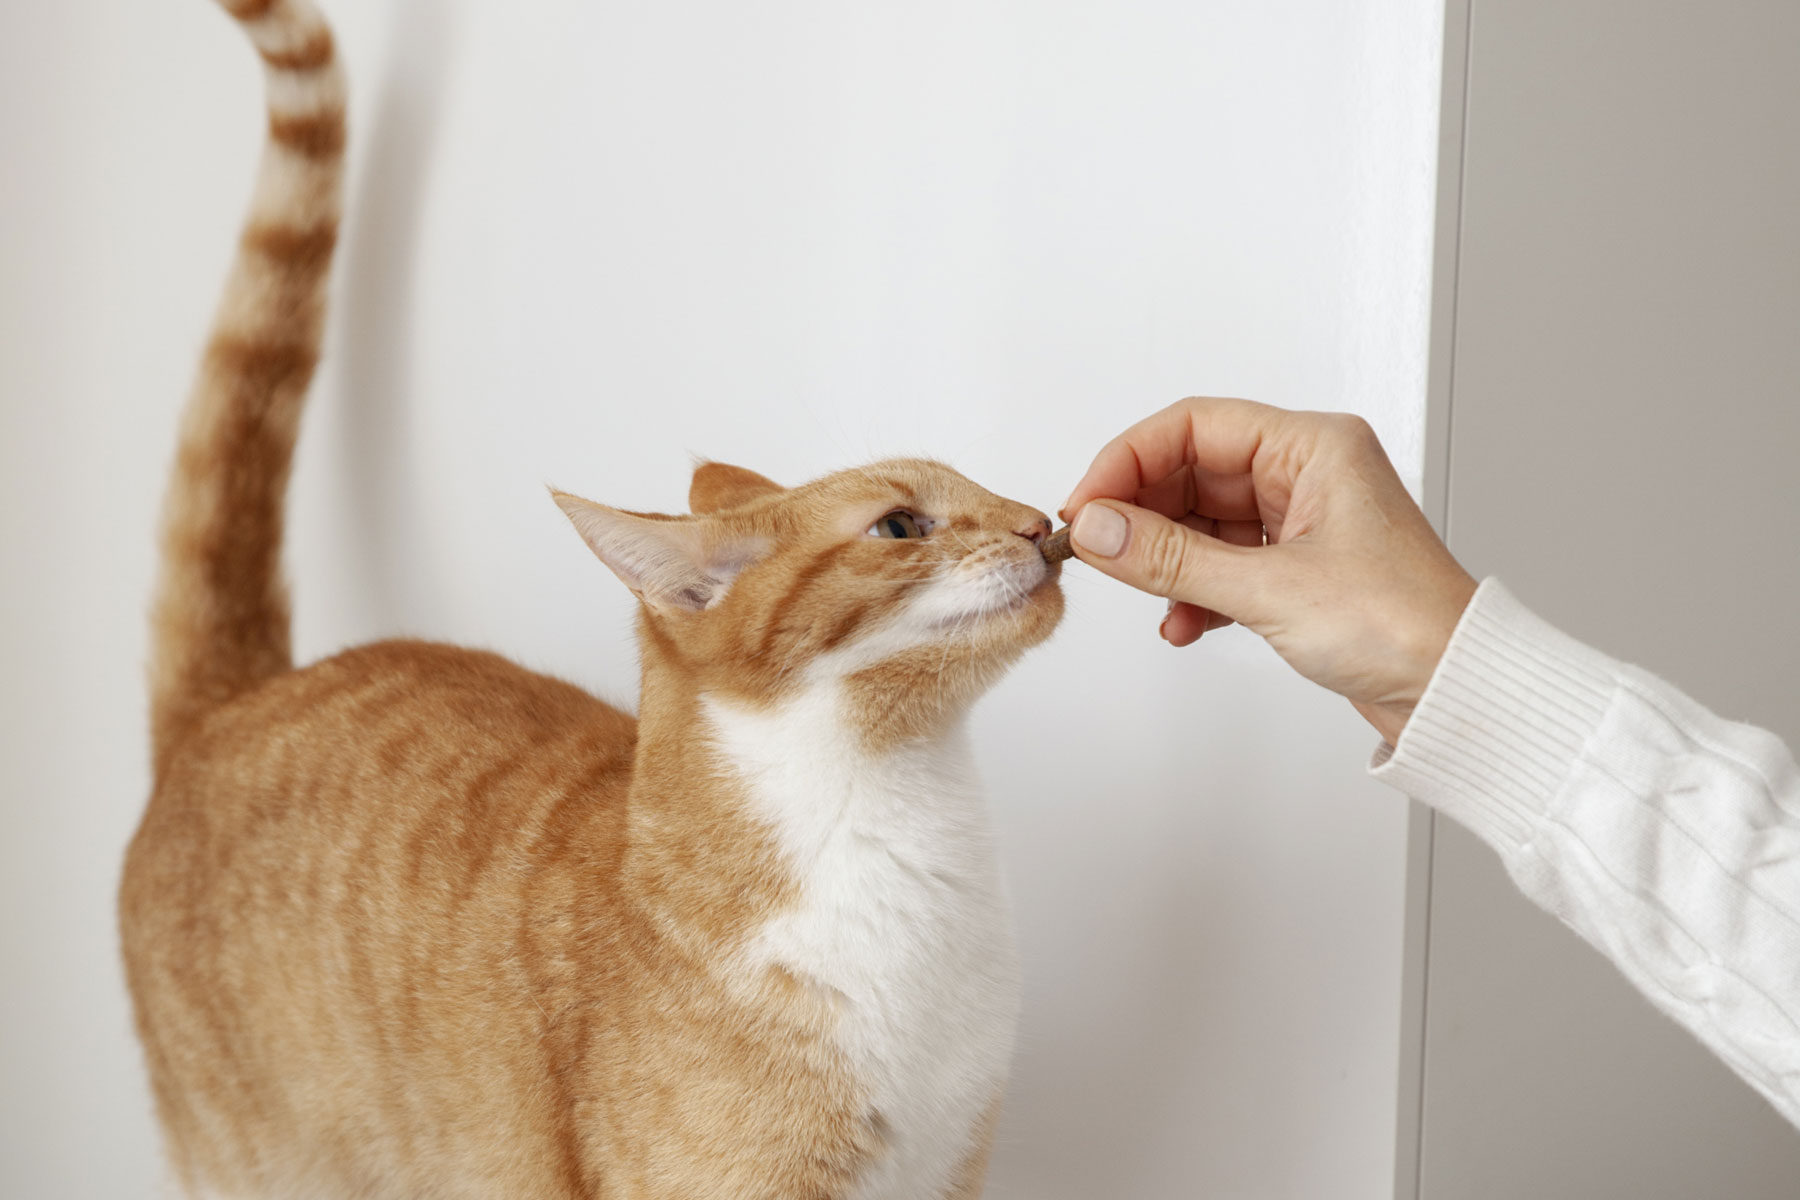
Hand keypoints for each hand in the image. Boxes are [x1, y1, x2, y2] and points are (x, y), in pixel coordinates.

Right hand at [1061, 397, 1477, 743]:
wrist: (1456, 693)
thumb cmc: (1403, 627)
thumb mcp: (1270, 589)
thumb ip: (1172, 558)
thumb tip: (1099, 528)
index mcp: (1314, 447)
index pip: (1194, 426)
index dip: (1129, 461)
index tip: (1087, 506)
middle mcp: (1307, 474)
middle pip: (1191, 471)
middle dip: (1140, 514)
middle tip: (1097, 551)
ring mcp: (1301, 522)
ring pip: (1201, 522)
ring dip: (1165, 562)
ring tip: (1144, 595)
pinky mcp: (1297, 570)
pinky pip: (1221, 564)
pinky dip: (1193, 592)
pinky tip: (1182, 625)